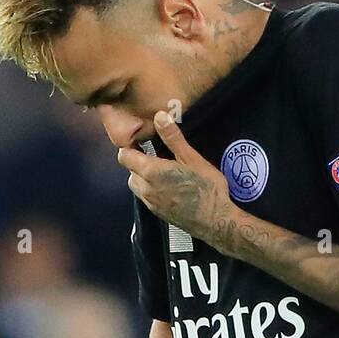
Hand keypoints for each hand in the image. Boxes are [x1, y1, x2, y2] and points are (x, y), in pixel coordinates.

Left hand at [117, 111, 235, 245]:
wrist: (214, 221)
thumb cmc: (206, 187)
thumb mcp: (192, 158)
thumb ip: (172, 138)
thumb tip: (159, 116)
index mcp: (150, 171)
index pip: (124, 156)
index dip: (130, 147)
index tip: (142, 141)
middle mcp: (145, 188)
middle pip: (129, 172)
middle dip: (138, 163)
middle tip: (156, 156)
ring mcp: (150, 203)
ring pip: (137, 186)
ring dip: (143, 177)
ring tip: (163, 172)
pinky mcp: (157, 213)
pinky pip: (146, 197)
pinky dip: (151, 189)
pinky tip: (169, 187)